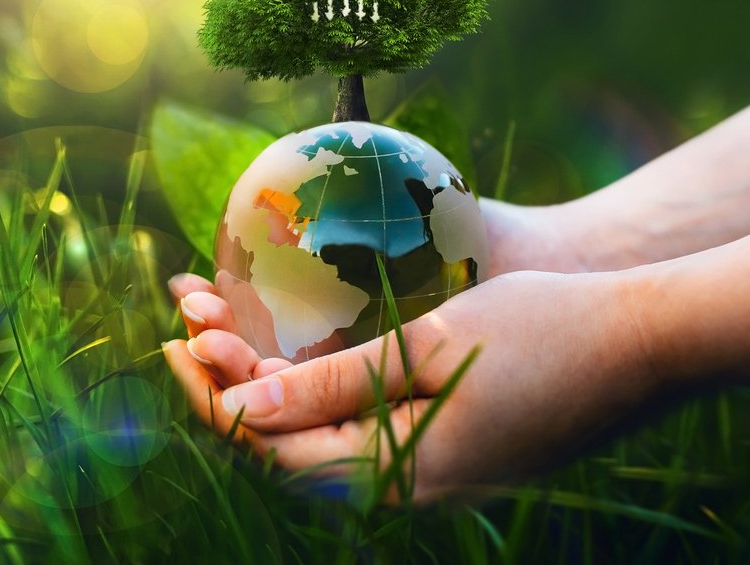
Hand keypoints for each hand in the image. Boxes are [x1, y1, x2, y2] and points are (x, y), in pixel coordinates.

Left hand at [164, 269, 658, 500]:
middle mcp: (403, 489)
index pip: (269, 447)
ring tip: (221, 328)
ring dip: (265, 387)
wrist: (642, 344)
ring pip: (315, 440)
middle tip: (186, 322)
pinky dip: (309, 394)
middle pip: (285, 448)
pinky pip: (353, 433)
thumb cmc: (539, 333)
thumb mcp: (420, 348)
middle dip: (227, 386)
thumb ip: (327, 384)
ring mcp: (425, 475)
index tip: (171, 339)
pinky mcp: (441, 453)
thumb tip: (241, 406)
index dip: (210, 396)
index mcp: (394, 472)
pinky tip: (287, 355)